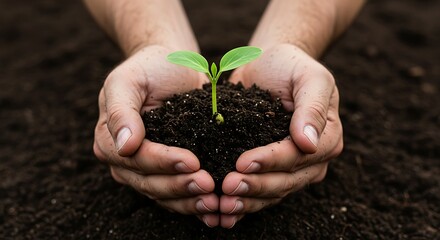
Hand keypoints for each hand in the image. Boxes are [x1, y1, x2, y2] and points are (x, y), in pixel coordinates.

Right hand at [93, 45, 219, 225]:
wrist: (172, 65)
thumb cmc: (149, 67)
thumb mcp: (128, 80)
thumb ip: (121, 110)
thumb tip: (124, 146)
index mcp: (110, 139)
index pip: (135, 158)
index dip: (162, 163)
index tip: (192, 162)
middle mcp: (125, 160)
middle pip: (150, 182)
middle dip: (179, 186)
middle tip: (208, 185)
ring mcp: (146, 169)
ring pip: (164, 193)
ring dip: (188, 200)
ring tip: (214, 201)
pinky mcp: (168, 171)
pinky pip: (177, 193)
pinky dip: (193, 200)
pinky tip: (214, 205)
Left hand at [221, 44, 342, 227]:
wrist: (268, 65)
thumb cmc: (290, 66)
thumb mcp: (308, 76)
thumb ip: (312, 106)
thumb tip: (310, 143)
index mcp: (326, 137)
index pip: (298, 156)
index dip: (271, 162)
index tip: (242, 163)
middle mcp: (312, 159)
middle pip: (285, 181)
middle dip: (255, 186)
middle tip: (227, 187)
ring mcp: (291, 168)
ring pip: (271, 192)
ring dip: (247, 201)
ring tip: (221, 205)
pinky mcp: (269, 170)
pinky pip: (259, 192)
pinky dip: (242, 203)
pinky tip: (221, 211)